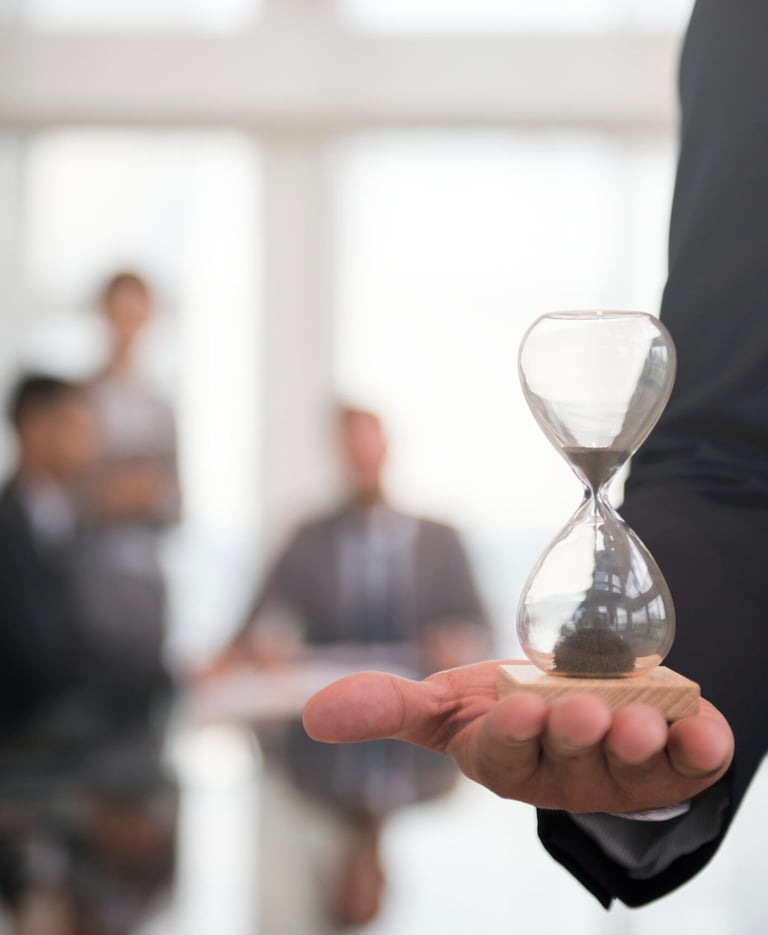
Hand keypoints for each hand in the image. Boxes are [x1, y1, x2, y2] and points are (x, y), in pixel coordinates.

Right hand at [303, 660, 733, 813]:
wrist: (581, 699)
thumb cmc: (506, 707)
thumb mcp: (447, 702)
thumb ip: (386, 706)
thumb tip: (310, 714)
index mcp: (507, 762)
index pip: (506, 753)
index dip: (515, 733)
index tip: (522, 704)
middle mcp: (566, 774)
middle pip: (570, 759)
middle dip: (575, 735)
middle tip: (583, 711)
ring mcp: (624, 772)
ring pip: (631, 766)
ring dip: (637, 743)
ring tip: (637, 718)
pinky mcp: (675, 763)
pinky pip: (695, 762)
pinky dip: (703, 744)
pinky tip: (704, 727)